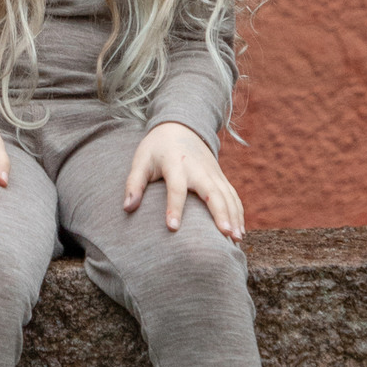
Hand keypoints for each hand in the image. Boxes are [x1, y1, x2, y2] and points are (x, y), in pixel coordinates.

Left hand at [123, 122, 244, 240]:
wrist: (181, 126)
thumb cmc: (156, 148)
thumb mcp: (141, 160)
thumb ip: (133, 184)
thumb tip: (127, 208)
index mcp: (176, 164)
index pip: (176, 188)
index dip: (174, 207)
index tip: (173, 228)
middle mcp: (198, 169)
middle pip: (212, 192)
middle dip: (220, 213)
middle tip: (226, 234)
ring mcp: (213, 173)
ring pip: (228, 196)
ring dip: (235, 216)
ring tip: (237, 240)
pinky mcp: (221, 177)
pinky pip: (233, 196)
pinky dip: (239, 213)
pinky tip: (239, 232)